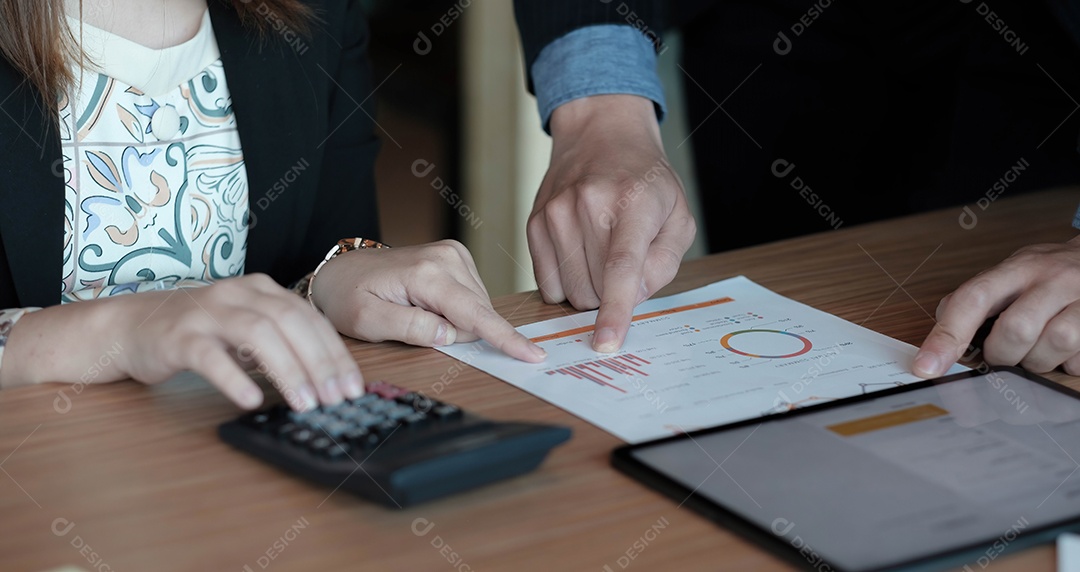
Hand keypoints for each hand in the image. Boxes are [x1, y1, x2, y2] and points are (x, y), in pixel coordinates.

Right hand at [110, 274, 362, 409]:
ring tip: (306, 403)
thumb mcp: (246, 331)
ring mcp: (207, 312)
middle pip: (291, 323)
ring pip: (258, 334)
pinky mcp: (178, 336)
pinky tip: (251, 400)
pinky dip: (234, 378)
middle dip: (320, 363)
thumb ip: (281, 346)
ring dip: (288, 371)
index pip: (310, 319)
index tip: (353, 387)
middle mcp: (238, 294)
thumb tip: (326, 381)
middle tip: (337, 399)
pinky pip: (210, 356)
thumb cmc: (198, 333)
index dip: (336, 353)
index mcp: (261, 290)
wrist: (129, 327)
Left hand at [310, 239, 546, 362]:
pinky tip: (428, 306)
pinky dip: (456, 312)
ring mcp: (455, 255)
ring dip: (455, 322)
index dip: (505, 338)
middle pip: (477, 314)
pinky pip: (472, 298)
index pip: (475, 314)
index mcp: (428, 273)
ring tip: (415, 312)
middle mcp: (448, 257)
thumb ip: (410, 328)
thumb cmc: (348, 296)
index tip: (533, 354)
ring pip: (478, 307)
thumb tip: (450, 334)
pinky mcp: (458, 259)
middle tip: (413, 326)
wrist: (341, 271)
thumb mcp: (367, 321)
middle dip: (456, 333)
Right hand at [533, 94, 695, 352]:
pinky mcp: (534, 223)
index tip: (606, 344)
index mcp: (632, 203)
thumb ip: (663, 262)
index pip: (621, 267)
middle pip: (594, 290)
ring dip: (589, 290)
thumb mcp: (678, 215)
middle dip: (612, 296)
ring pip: (569, 292)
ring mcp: (555, 213)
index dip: (615, 310)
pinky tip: (579, 254)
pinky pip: (547, 282)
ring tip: (601, 256)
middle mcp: (587, 205)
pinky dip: (567, 282)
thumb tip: (633, 298)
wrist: (601, 136)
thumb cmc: (645, 181)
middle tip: (624, 266)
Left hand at [914, 235, 1079, 377]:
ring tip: (1037, 351)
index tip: (925, 367)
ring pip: (1053, 345)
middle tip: (1003, 355)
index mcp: (1016, 268)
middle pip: (1016, 330)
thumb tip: (938, 339)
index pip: (972, 299)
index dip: (946, 336)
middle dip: (1002, 355)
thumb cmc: (1045, 274)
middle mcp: (1051, 278)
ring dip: (1038, 361)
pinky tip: (1065, 351)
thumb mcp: (1008, 274)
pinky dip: (1068, 363)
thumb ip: (974, 300)